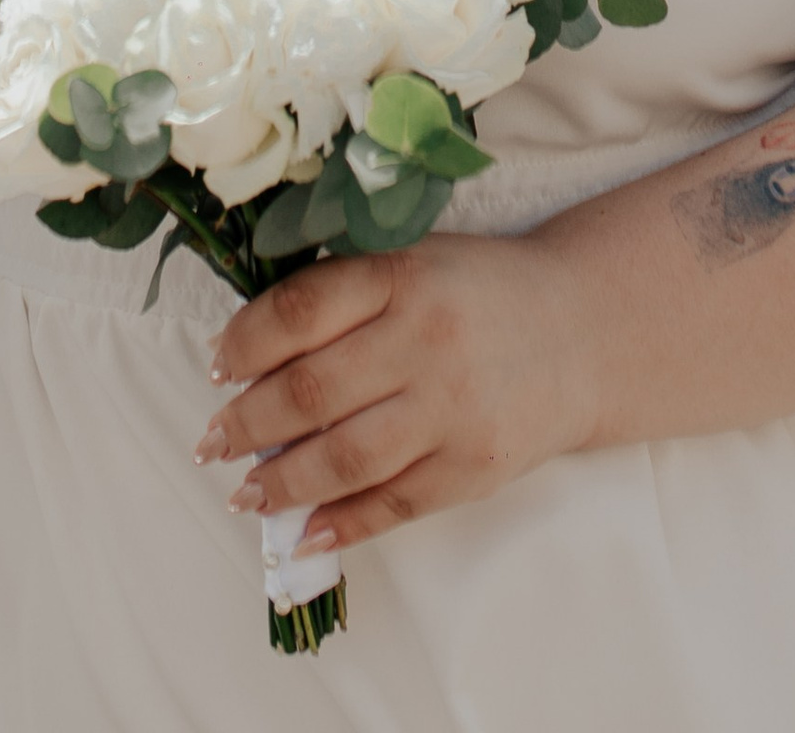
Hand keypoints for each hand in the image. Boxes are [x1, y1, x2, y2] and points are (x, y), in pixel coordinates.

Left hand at [195, 234, 590, 561]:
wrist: (582, 329)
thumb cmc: (476, 291)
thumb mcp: (415, 261)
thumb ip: (343, 293)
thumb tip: (250, 356)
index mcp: (403, 275)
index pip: (301, 309)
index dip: (246, 342)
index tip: (216, 367)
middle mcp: (425, 339)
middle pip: (312, 390)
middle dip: (247, 422)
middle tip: (212, 439)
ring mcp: (452, 408)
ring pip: (344, 456)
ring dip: (282, 482)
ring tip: (244, 492)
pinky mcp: (474, 467)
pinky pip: (394, 504)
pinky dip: (342, 524)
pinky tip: (304, 532)